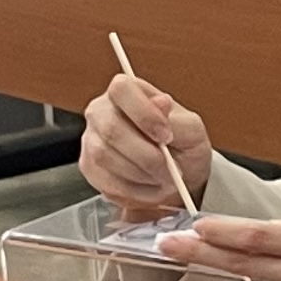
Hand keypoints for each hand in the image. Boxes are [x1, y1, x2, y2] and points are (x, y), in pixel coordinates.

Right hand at [81, 74, 214, 215]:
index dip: (144, 114)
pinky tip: (150, 187)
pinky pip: (105, 181)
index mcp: (127, 92)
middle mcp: (102, 111)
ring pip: (105, 157)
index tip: (166, 136)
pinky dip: (134, 190)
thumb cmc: (183, 145)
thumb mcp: (191, 129)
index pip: (122, 89)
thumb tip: (162, 102)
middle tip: (171, 170)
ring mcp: (91, 139)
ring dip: (142, 174)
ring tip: (164, 179)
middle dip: (146, 155)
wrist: (177, 174)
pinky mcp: (89, 167)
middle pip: (111, 129)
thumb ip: (176, 117)